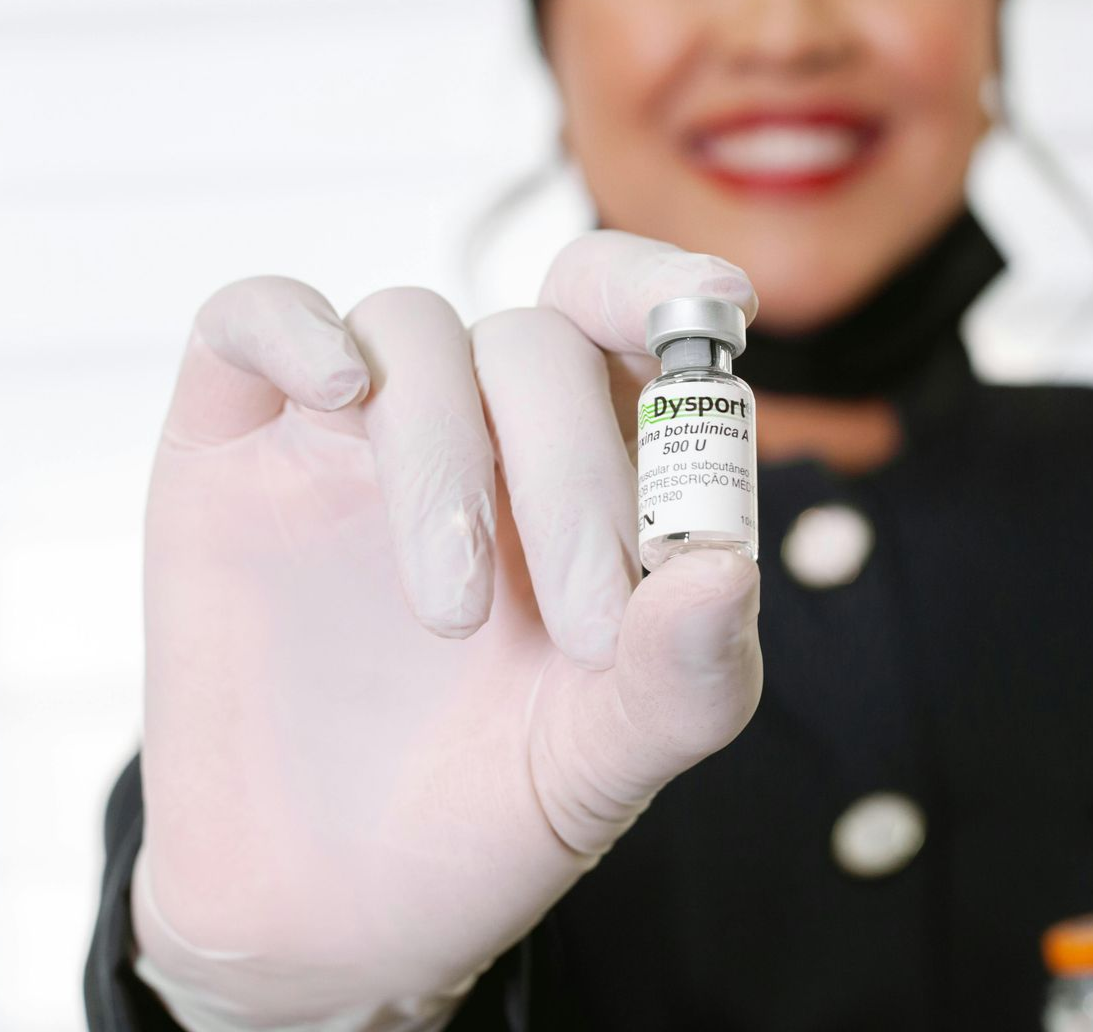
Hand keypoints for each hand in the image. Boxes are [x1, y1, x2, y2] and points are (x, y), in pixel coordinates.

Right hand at [134, 231, 761, 1028]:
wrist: (322, 910)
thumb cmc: (477, 820)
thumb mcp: (600, 767)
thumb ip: (683, 678)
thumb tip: (730, 571)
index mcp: (581, 483)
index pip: (629, 332)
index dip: (670, 295)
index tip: (725, 308)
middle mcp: (474, 437)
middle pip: (534, 343)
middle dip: (573, 468)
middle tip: (585, 624)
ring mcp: (348, 436)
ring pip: (410, 329)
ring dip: (442, 449)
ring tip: (452, 613)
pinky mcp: (232, 450)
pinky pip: (249, 320)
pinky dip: (291, 328)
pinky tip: (335, 388)